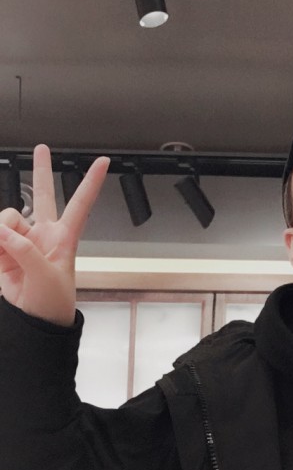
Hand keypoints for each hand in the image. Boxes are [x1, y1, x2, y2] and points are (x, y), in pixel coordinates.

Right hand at [0, 145, 108, 325]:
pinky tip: (0, 254)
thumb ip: (24, 250)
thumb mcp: (45, 276)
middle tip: (41, 149)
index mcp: (65, 238)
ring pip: (6, 218)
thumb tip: (1, 231)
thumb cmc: (52, 301)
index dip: (91, 182)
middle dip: (41, 171)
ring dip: (1, 232)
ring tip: (5, 254)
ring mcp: (22, 240)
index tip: (105, 162)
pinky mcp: (3, 250)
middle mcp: (44, 234)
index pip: (81, 204)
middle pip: (43, 196)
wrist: (34, 321)